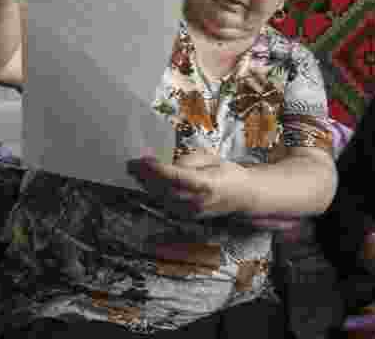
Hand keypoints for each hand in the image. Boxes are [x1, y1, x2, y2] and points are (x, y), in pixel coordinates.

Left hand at [126, 151, 249, 219]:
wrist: (242, 195)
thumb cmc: (228, 173)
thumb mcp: (212, 159)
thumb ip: (190, 161)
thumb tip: (171, 165)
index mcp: (206, 184)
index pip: (174, 176)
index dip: (156, 169)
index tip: (143, 160)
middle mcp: (197, 200)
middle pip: (163, 189)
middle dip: (145, 176)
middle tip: (131, 165)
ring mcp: (191, 211)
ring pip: (161, 198)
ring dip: (147, 185)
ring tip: (136, 172)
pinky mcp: (187, 215)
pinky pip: (166, 204)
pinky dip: (154, 192)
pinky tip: (147, 183)